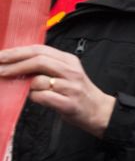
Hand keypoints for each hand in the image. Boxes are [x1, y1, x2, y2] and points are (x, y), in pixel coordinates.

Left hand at [0, 45, 115, 137]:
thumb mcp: (65, 74)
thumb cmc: (77, 92)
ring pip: (38, 80)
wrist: (98, 111)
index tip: (1, 56)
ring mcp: (71, 87)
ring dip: (26, 86)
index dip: (17, 52)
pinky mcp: (68, 103)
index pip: (39, 50)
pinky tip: (36, 98)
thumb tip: (16, 64)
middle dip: (14, 64)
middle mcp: (71, 71)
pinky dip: (34, 98)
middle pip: (38, 60)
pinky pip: (42, 97)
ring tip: (24, 90)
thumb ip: (46, 67)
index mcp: (69, 60)